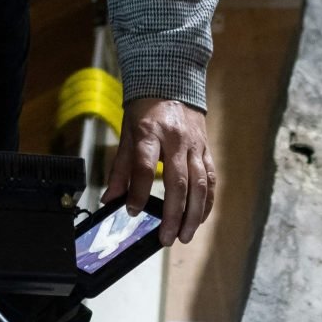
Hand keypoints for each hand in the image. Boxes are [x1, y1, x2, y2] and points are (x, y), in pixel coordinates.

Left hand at [106, 97, 213, 245]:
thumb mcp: (127, 135)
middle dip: (172, 215)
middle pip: (178, 183)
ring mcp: (195, 146)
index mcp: (151, 133)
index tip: (133, 212)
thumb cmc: (146, 111)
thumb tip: (111, 199)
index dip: (139, 192)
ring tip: (184, 235)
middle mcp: (176, 141)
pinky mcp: (206, 150)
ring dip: (193, 215)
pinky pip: (210, 180)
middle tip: (166, 238)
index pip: (145, 167)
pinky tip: (200, 219)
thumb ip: (121, 169)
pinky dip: (207, 202)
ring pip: (199, 185)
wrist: (172, 83)